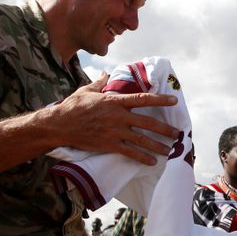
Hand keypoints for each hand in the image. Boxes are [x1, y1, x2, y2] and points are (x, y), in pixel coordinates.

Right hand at [46, 74, 179, 164]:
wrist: (59, 125)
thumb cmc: (73, 106)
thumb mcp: (87, 91)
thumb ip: (100, 83)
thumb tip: (106, 74)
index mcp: (115, 102)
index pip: (142, 99)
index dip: (159, 100)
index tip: (173, 101)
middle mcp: (118, 117)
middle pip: (147, 122)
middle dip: (164, 128)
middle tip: (177, 133)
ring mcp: (114, 132)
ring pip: (141, 140)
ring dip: (157, 145)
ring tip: (169, 150)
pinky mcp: (109, 145)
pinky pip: (129, 152)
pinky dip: (142, 157)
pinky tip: (152, 161)